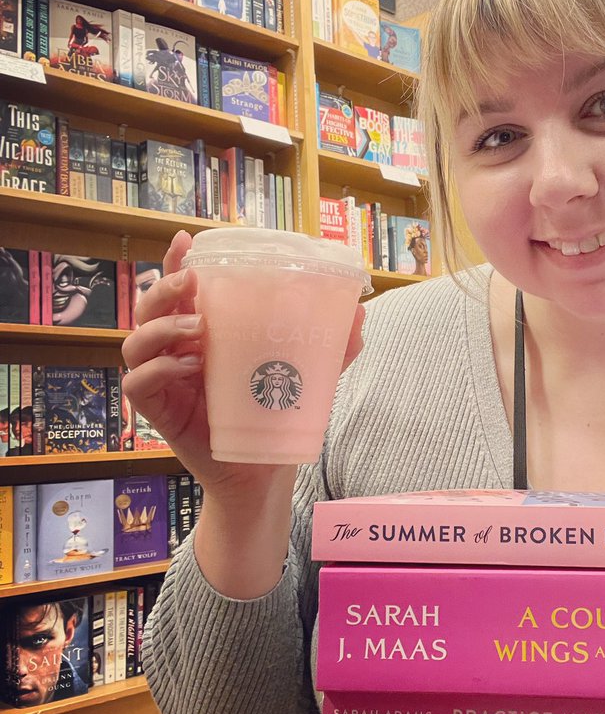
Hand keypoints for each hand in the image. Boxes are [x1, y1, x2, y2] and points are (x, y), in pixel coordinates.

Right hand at [121, 229, 365, 495]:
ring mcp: (165, 381)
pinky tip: (189, 367)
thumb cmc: (274, 418)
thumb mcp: (304, 377)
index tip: (185, 239)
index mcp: (204, 335)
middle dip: (164, 287)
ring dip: (161, 326)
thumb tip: (359, 315)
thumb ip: (329, 349)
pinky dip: (157, 370)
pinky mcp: (160, 413)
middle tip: (191, 282)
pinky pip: (138, 384)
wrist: (263, 473)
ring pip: (135, 341)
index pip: (180, 292)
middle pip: (149, 309)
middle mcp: (177, 352)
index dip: (175, 263)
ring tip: (198, 327)